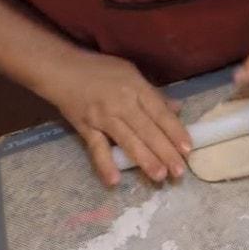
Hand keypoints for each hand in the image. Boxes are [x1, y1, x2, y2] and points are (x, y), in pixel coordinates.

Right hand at [44, 51, 191, 184]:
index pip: (161, 114)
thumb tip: (177, 110)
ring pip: (128, 141)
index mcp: (136, 89)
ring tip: (159, 176)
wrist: (60, 68)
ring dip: (144, 160)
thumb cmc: (100, 69)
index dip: (175, 132)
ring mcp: (103, 117)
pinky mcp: (85, 128)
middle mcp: (122, 103)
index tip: (188, 149)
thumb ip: (154, 94)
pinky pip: (96, 149)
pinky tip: (115, 181)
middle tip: (179, 171)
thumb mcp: (132, 73)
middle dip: (165, 152)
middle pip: (148, 131)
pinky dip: (105, 164)